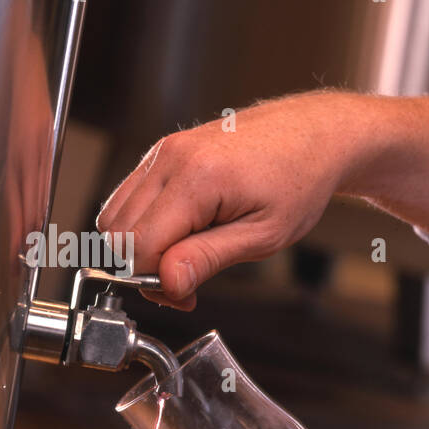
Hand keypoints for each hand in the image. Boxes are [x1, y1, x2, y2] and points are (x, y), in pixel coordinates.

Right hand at [95, 92, 369, 309]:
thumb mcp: (264, 235)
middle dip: (142, 270)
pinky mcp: (162, 152)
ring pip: (113, 218)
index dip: (154, 282)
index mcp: (197, 178)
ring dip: (137, 249)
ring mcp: (163, 152)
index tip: (185, 295)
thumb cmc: (299, 180)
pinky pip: (127, 198)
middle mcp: (171, 158)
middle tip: (184, 283)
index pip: (139, 248)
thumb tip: (167, 283)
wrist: (314, 134)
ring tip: (181, 260)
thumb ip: (209, 258)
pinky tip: (176, 236)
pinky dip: (139, 226)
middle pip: (117, 235)